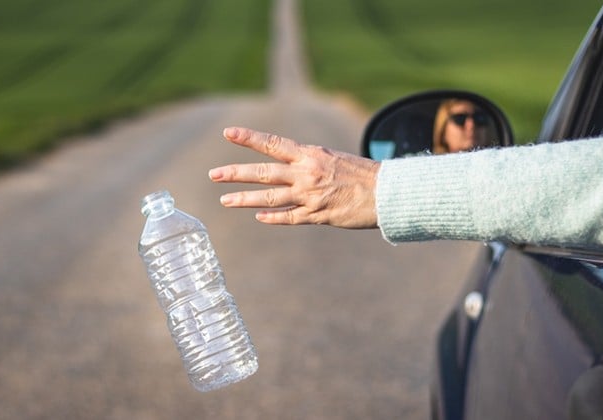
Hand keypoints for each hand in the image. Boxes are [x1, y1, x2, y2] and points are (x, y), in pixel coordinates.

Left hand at [208, 127, 380, 228]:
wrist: (388, 192)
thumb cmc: (361, 174)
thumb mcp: (332, 157)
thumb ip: (308, 161)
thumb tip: (290, 162)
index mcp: (310, 154)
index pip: (273, 143)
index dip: (249, 138)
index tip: (227, 133)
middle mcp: (306, 173)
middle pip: (263, 172)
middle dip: (236, 173)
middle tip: (214, 174)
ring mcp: (310, 195)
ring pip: (270, 197)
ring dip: (245, 199)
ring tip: (225, 200)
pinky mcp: (318, 214)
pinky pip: (290, 217)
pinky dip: (273, 218)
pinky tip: (258, 218)